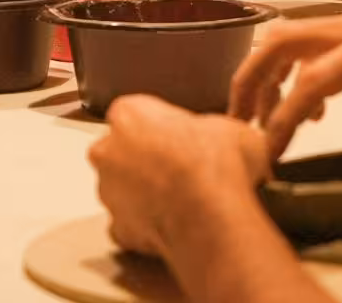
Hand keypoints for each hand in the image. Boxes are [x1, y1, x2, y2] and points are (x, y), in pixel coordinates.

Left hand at [89, 95, 271, 257]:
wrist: (211, 217)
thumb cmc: (216, 166)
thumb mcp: (232, 128)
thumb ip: (215, 128)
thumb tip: (228, 138)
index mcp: (130, 114)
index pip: (135, 113)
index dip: (161, 126)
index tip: (182, 137)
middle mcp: (109, 150)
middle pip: (121, 150)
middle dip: (144, 158)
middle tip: (181, 168)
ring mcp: (109, 191)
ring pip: (120, 189)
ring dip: (143, 192)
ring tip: (181, 199)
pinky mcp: (118, 228)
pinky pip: (128, 225)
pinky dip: (145, 227)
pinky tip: (172, 225)